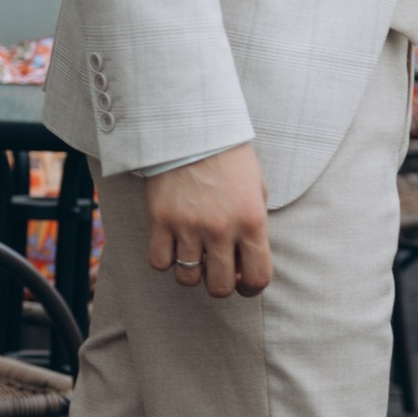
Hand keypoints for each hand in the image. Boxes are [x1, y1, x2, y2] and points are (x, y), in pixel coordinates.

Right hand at [146, 144, 273, 298]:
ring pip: (187, 278)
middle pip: (220, 287)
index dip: (250, 287)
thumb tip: (246, 261)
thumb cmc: (230, 159)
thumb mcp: (257, 190)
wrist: (194, 129)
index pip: (257, 277)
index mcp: (252, 221)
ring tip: (193, 253)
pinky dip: (165, 259)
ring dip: (191, 272)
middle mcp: (222, 228)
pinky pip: (160, 262)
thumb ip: (255, 226)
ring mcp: (189, 226)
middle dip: (220, 284)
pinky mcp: (161, 220)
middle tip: (216, 269)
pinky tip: (172, 243)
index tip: (243, 282)